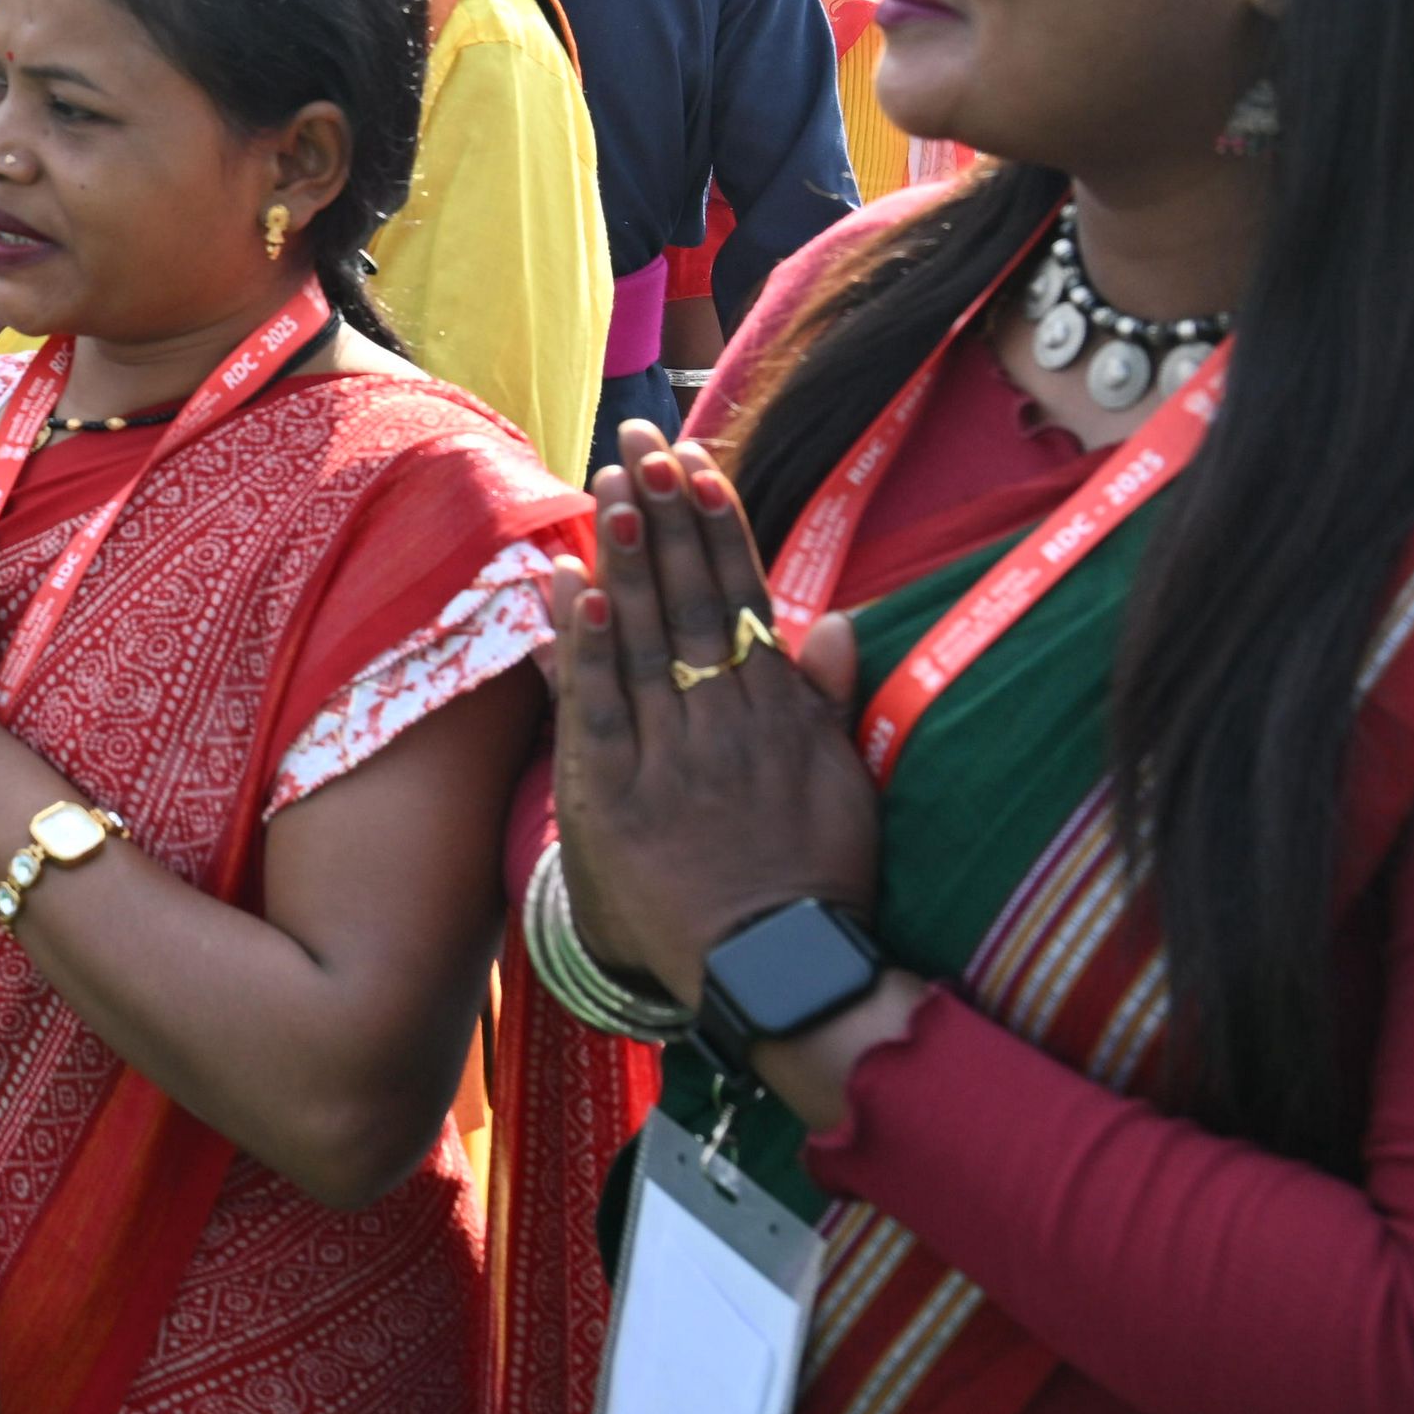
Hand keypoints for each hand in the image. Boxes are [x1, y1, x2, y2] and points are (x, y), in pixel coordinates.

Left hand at [545, 425, 881, 1006]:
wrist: (778, 970)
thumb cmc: (815, 879)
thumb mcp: (845, 784)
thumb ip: (829, 700)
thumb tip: (828, 620)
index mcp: (778, 712)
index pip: (739, 595)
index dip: (714, 523)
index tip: (694, 460)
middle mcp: (724, 721)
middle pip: (686, 600)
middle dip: (662, 516)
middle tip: (638, 443)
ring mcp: (669, 758)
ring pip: (642, 640)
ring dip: (623, 560)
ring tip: (607, 486)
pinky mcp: (616, 800)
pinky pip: (597, 709)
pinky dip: (582, 649)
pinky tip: (568, 588)